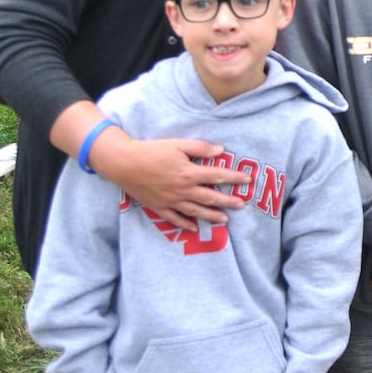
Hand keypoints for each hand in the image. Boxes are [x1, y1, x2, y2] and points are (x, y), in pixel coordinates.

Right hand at [92, 136, 247, 229]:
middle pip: (210, 198)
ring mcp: (171, 201)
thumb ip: (200, 148)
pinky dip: (186, 224)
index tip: (247, 180)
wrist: (124, 164)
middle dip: (228, 201)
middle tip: (242, 204)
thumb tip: (221, 150)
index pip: (217, 176)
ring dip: (212, 216)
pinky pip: (175, 219)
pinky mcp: (159, 207)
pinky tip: (195, 228)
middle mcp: (183, 190)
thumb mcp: (178, 144)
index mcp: (189, 173)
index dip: (234, 178)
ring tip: (225, 219)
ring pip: (196, 211)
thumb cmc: (151, 151)